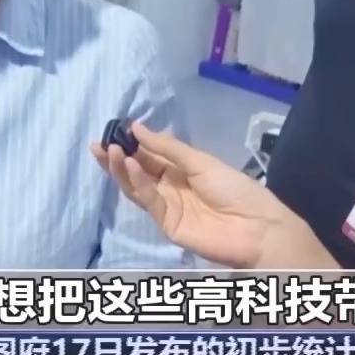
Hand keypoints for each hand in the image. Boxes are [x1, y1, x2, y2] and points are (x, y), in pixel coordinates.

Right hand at [92, 122, 338, 269]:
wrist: (257, 227)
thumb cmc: (235, 189)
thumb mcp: (201, 161)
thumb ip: (168, 148)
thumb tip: (137, 127)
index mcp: (181, 170)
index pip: (150, 155)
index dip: (132, 143)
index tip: (115, 130)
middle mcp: (170, 187)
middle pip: (138, 171)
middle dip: (117, 157)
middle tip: (98, 144)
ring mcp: (167, 206)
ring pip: (137, 186)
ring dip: (121, 169)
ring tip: (109, 150)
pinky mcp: (166, 223)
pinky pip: (148, 200)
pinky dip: (137, 183)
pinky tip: (129, 166)